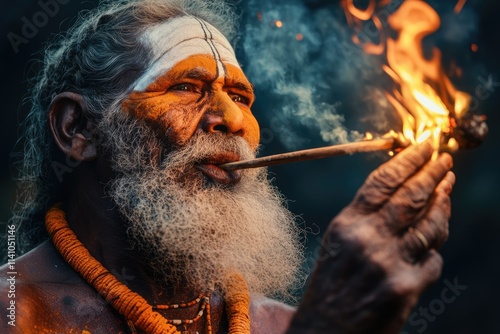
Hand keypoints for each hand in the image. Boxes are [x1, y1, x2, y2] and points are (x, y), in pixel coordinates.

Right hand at [288, 141, 454, 333]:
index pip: (382, 182)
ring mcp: (389, 263)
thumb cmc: (330, 284)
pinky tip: (430, 248)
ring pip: (430, 225)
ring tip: (447, 189)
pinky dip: (433, 253)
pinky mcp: (406, 288)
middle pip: (411, 197)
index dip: (408, 160)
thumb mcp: (338, 243)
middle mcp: (368, 240)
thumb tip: (400, 193)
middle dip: (433, 173)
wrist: (324, 329)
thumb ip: (366, 219)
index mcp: (346, 224)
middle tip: (446, 159)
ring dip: (444, 205)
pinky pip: (432, 261)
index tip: (425, 144)